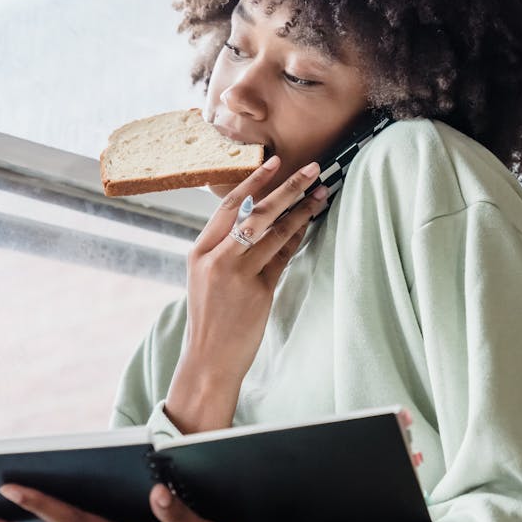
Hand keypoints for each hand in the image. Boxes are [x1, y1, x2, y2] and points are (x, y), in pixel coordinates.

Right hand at [167, 156, 327, 431]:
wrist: (208, 359)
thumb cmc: (211, 318)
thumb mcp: (207, 278)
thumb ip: (225, 249)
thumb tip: (258, 217)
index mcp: (200, 251)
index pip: (229, 206)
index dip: (254, 181)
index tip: (275, 162)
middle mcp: (217, 258)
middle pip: (257, 212)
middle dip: (288, 187)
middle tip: (312, 169)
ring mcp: (238, 274)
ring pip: (275, 233)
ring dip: (301, 211)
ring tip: (321, 194)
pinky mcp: (259, 292)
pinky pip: (283, 258)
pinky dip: (298, 240)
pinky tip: (311, 225)